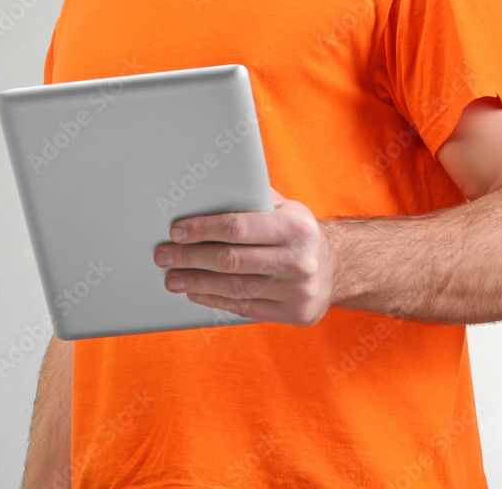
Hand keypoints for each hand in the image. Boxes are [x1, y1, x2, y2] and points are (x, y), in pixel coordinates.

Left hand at [152, 188, 337, 326]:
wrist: (338, 267)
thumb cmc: (299, 232)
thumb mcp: (287, 207)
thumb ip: (254, 198)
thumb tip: (209, 188)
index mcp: (295, 226)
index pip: (237, 226)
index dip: (202, 229)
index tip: (176, 231)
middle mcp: (298, 259)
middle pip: (230, 260)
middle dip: (190, 257)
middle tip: (163, 255)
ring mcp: (297, 290)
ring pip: (234, 287)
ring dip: (196, 282)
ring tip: (172, 277)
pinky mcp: (293, 314)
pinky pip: (244, 308)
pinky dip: (215, 300)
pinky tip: (196, 292)